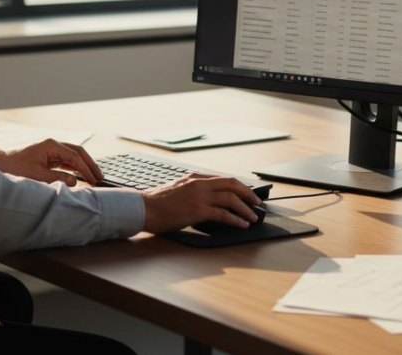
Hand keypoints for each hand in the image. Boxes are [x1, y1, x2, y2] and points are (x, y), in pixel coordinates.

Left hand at [0, 139, 103, 186]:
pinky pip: (65, 161)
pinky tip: (80, 175)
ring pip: (73, 156)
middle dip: (89, 164)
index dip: (85, 168)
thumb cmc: (15, 167)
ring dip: (83, 166)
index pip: (74, 156)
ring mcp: (50, 150)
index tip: (93, 179)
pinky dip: (74, 168)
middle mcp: (52, 145)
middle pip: (77, 152)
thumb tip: (75, 181)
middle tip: (99, 177)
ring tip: (93, 177)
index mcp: (50, 145)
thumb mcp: (37, 175)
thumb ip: (57, 178)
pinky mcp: (47, 157)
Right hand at [141, 174, 262, 232]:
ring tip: (253, 217)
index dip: (239, 187)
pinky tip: (241, 224)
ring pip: (230, 198)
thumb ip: (194, 191)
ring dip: (245, 208)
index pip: (223, 179)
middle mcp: (199, 183)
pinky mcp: (197, 210)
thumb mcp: (178, 190)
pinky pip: (223, 214)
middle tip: (258, 203)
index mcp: (195, 177)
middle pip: (231, 184)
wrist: (144, 208)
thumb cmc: (158, 203)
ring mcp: (198, 196)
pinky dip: (235, 219)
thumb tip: (211, 201)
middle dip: (248, 194)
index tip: (248, 195)